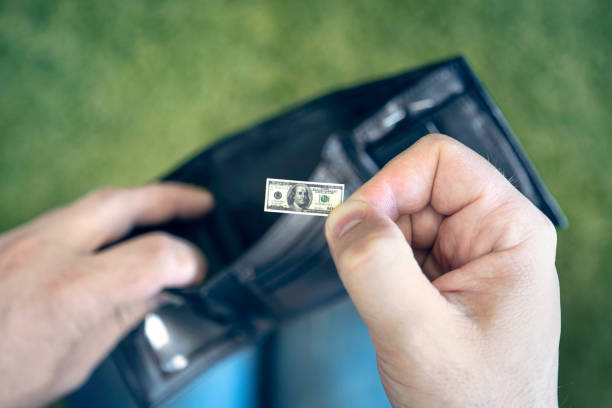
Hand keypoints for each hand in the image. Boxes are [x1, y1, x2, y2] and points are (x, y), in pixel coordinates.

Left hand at [0, 183, 212, 407]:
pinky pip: (67, 215)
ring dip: (136, 202)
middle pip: (121, 202)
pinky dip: (103, 217)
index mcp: (69, 294)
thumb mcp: (73, 363)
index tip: (198, 273)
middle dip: (169, 196)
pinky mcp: (10, 238)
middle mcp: (44, 254)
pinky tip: (116, 232)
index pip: (152, 257)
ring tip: (163, 210)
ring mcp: (21, 240)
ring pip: (92, 201)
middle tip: (200, 201)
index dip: (188, 262)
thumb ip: (122, 318)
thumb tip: (160, 292)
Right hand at [325, 134, 559, 406]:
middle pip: (413, 188)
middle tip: (371, 279)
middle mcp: (490, 234)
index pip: (437, 160)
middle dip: (380, 227)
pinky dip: (378, 272)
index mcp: (508, 229)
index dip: (389, 184)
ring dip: (378, 255)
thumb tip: (342, 214)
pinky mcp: (443, 275)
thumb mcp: (419, 334)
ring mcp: (465, 255)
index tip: (357, 226)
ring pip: (398, 219)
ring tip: (393, 305)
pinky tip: (393, 308)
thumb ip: (377, 267)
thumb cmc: (477, 403)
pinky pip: (395, 249)